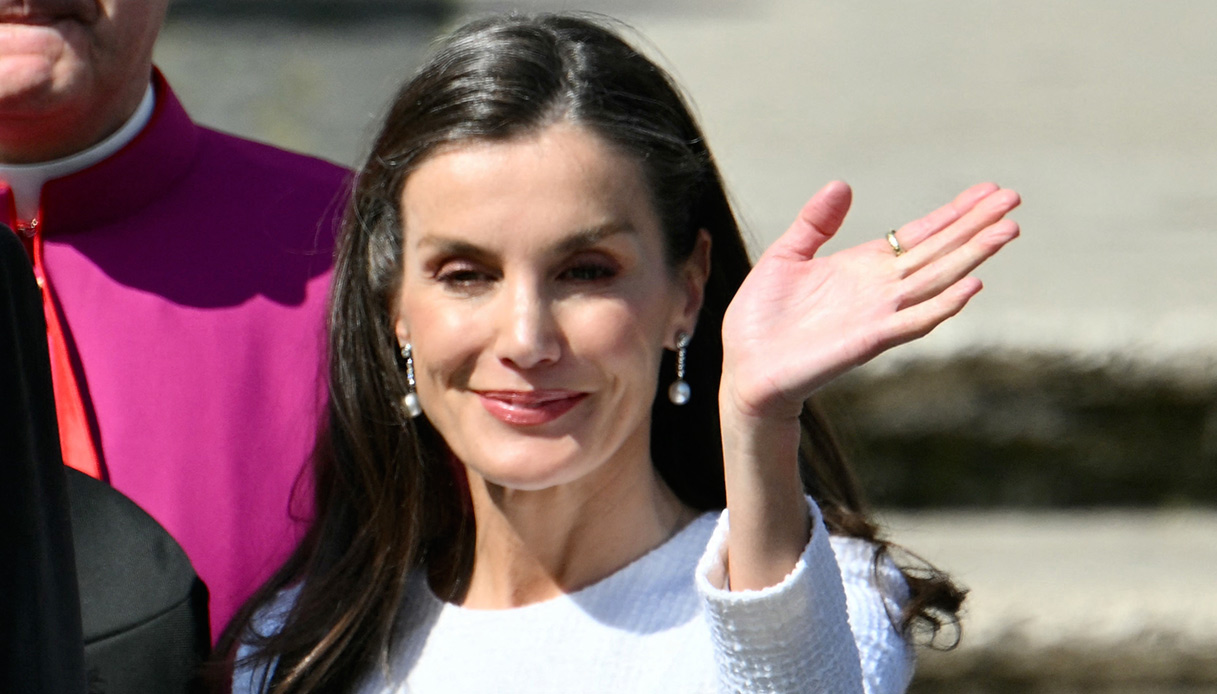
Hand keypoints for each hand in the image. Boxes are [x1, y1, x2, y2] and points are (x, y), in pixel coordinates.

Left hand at [720, 181, 1019, 422]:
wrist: (745, 367)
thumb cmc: (762, 318)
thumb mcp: (786, 257)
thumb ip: (815, 223)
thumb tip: (841, 184)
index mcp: (864, 267)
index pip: (921, 235)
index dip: (955, 214)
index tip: (990, 191)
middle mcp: (880, 290)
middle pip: (939, 253)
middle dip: (976, 227)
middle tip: (1014, 200)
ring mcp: (879, 315)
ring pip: (937, 281)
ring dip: (972, 257)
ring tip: (1006, 231)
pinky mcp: (868, 340)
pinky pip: (914, 321)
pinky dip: (943, 304)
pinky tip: (972, 285)